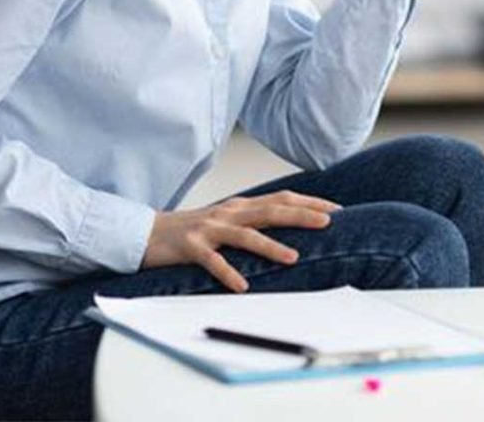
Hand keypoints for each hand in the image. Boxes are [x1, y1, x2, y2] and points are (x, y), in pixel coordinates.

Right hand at [141, 191, 340, 292]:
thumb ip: (254, 220)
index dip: (309, 202)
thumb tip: (290, 223)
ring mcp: (209, 228)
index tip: (336, 209)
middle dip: (301, 215)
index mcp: (241, 206)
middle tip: (327, 222)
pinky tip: (242, 286)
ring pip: (245, 235)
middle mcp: (229, 213)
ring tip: (293, 257)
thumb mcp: (228, 220)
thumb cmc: (194, 230)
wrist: (147, 233)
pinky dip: (228, 272)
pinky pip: (212, 260)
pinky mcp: (190, 247)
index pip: (282, 198)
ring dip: (270, 246)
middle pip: (270, 210)